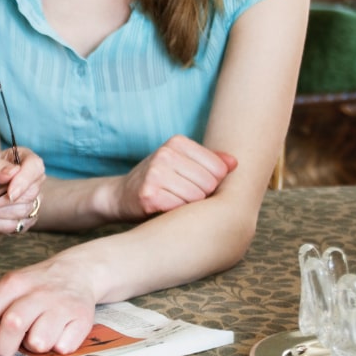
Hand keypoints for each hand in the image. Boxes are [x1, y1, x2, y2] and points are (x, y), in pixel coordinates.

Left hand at [0, 146, 44, 235]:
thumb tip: (12, 172)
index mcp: (21, 158)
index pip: (35, 166)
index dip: (24, 180)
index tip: (9, 192)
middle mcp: (30, 180)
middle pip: (29, 193)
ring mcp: (29, 202)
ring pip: (21, 212)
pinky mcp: (22, 222)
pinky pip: (12, 227)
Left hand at [0, 254, 95, 355]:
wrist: (79, 271)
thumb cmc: (37, 284)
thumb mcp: (10, 284)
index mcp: (11, 284)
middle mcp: (35, 291)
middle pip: (12, 326)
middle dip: (7, 345)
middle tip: (13, 342)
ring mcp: (59, 304)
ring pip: (39, 341)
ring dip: (36, 344)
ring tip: (41, 330)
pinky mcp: (81, 317)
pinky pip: (63, 347)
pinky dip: (59, 345)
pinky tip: (61, 329)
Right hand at [118, 135, 236, 219]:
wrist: (121, 195)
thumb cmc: (159, 181)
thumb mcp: (183, 164)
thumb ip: (211, 162)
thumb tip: (235, 163)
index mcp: (177, 142)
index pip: (219, 168)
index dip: (212, 182)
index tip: (194, 184)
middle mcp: (165, 154)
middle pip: (210, 184)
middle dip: (201, 195)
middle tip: (181, 195)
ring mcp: (155, 173)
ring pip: (197, 198)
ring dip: (189, 206)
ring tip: (173, 201)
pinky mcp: (148, 195)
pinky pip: (181, 208)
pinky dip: (176, 214)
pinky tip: (164, 209)